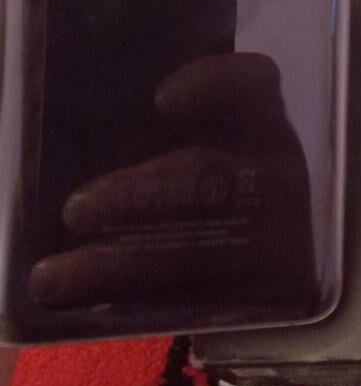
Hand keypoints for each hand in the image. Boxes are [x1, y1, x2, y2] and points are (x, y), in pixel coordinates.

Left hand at [30, 53, 315, 310]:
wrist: (262, 260)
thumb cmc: (218, 187)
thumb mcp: (216, 149)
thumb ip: (168, 137)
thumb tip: (81, 119)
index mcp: (270, 131)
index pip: (258, 86)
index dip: (217, 84)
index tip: (160, 100)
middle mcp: (282, 181)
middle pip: (212, 178)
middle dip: (137, 194)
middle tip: (76, 209)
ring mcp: (278, 244)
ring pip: (194, 254)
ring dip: (117, 263)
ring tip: (52, 275)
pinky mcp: (259, 295)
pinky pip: (187, 301)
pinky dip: (127, 300)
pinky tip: (79, 301)